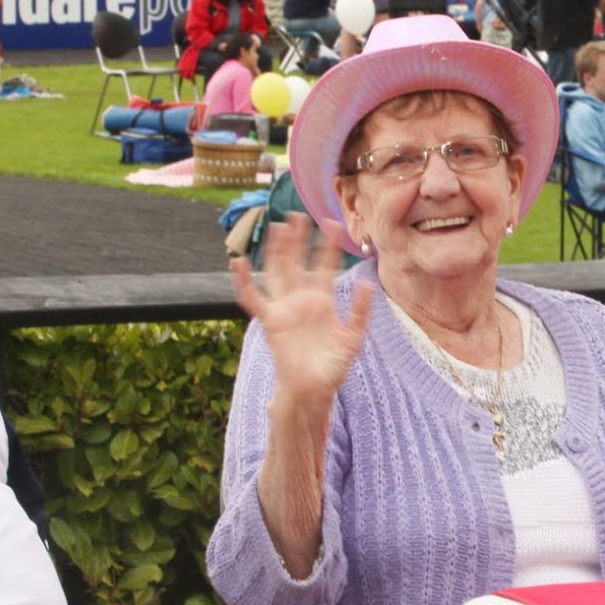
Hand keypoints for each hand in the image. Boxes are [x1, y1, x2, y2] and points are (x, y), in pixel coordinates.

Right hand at [230, 214, 373, 411]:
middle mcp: (301, 300)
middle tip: (299, 215)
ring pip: (277, 272)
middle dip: (298, 240)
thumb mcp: (352, 338)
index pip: (325, 266)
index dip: (328, 246)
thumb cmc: (333, 367)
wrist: (313, 390)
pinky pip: (253, 298)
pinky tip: (238, 262)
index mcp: (322, 301)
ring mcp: (284, 308)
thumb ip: (359, 312)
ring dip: (277, 251)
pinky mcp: (270, 321)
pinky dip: (243, 282)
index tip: (333, 223)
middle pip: (297, 262)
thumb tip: (366, 285)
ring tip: (278, 227)